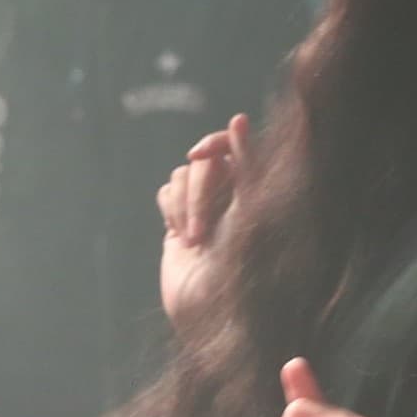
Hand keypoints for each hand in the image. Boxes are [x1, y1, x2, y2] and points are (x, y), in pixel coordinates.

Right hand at [159, 114, 253, 248]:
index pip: (230, 143)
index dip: (212, 142)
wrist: (208, 300)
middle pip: (202, 162)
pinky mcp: (179, 215)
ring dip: (182, 208)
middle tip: (199, 234)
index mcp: (250, 183)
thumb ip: (245, 161)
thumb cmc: (236, 257)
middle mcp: (228, 188)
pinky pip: (166, 192)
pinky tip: (183, 240)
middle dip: (197, 196)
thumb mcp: (244, 207)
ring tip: (193, 242)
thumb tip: (239, 117)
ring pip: (181, 175)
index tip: (196, 154)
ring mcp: (202, 201)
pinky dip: (171, 213)